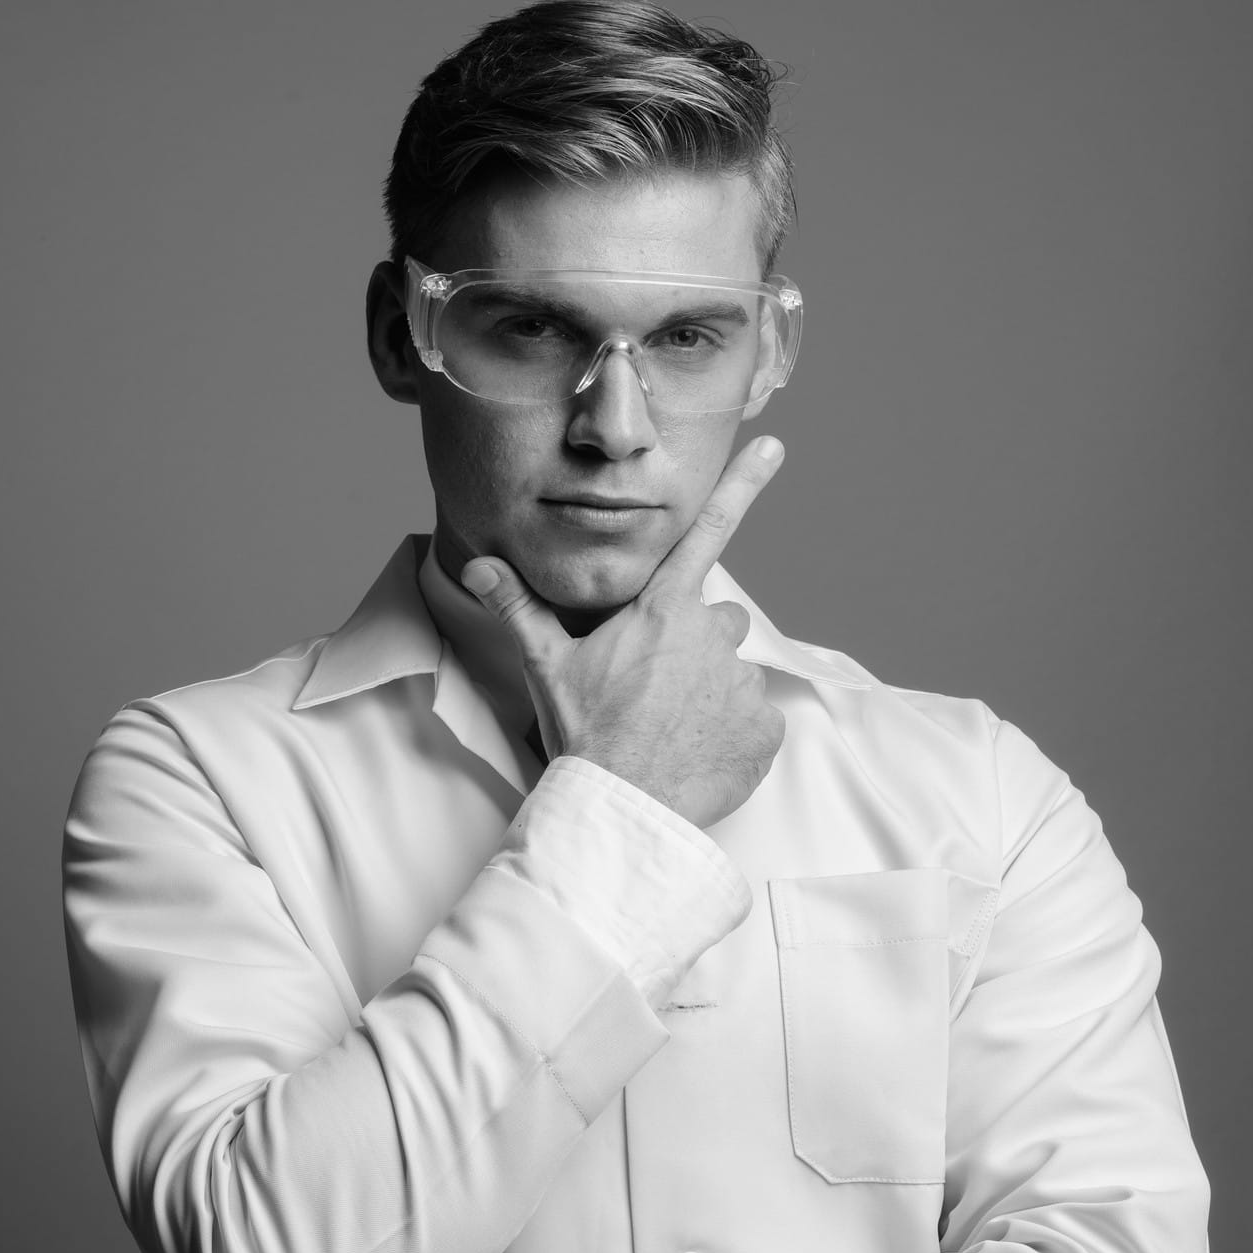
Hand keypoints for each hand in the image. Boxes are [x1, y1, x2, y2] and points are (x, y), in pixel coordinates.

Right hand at [462, 438, 788, 830]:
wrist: (621, 805)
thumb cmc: (584, 731)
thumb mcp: (546, 664)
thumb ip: (518, 607)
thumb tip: (479, 565)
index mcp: (664, 609)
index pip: (708, 531)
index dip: (742, 485)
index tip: (773, 447)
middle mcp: (713, 635)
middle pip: (715, 618)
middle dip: (692, 641)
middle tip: (651, 683)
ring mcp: (742, 683)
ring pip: (732, 672)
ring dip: (707, 690)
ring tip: (667, 725)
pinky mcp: (763, 730)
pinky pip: (753, 721)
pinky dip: (729, 734)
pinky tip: (693, 752)